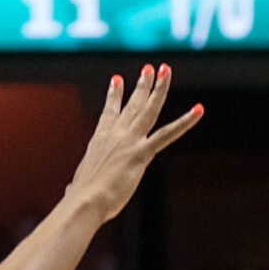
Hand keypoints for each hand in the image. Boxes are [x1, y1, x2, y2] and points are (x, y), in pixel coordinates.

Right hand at [65, 64, 202, 219]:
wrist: (85, 201)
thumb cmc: (80, 199)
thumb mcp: (78, 186)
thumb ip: (77, 185)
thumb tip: (70, 192)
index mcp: (99, 140)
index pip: (109, 112)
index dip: (114, 95)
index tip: (118, 79)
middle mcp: (115, 135)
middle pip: (132, 104)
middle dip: (142, 85)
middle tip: (149, 68)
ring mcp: (129, 141)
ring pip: (149, 109)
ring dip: (159, 88)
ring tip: (166, 70)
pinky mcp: (142, 153)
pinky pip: (168, 134)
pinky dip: (185, 122)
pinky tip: (198, 110)